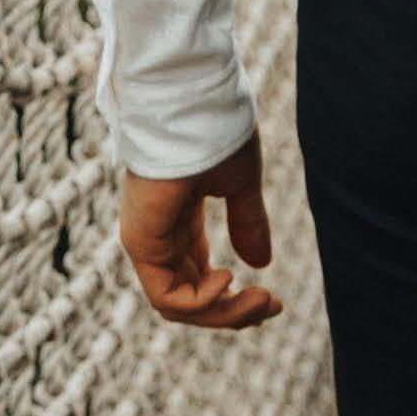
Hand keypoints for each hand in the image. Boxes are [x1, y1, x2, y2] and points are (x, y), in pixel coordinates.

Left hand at [118, 139, 280, 332]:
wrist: (193, 102)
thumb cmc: (214, 131)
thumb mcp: (239, 185)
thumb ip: (247, 223)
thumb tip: (261, 264)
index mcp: (179, 224)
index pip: (199, 280)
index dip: (237, 299)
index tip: (275, 299)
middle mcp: (160, 238)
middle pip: (191, 300)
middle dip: (235, 313)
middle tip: (273, 306)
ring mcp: (147, 242)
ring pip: (179, 306)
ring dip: (223, 313)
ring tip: (259, 298)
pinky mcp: (141, 241)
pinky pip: (166, 296)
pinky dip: (200, 302)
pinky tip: (228, 279)